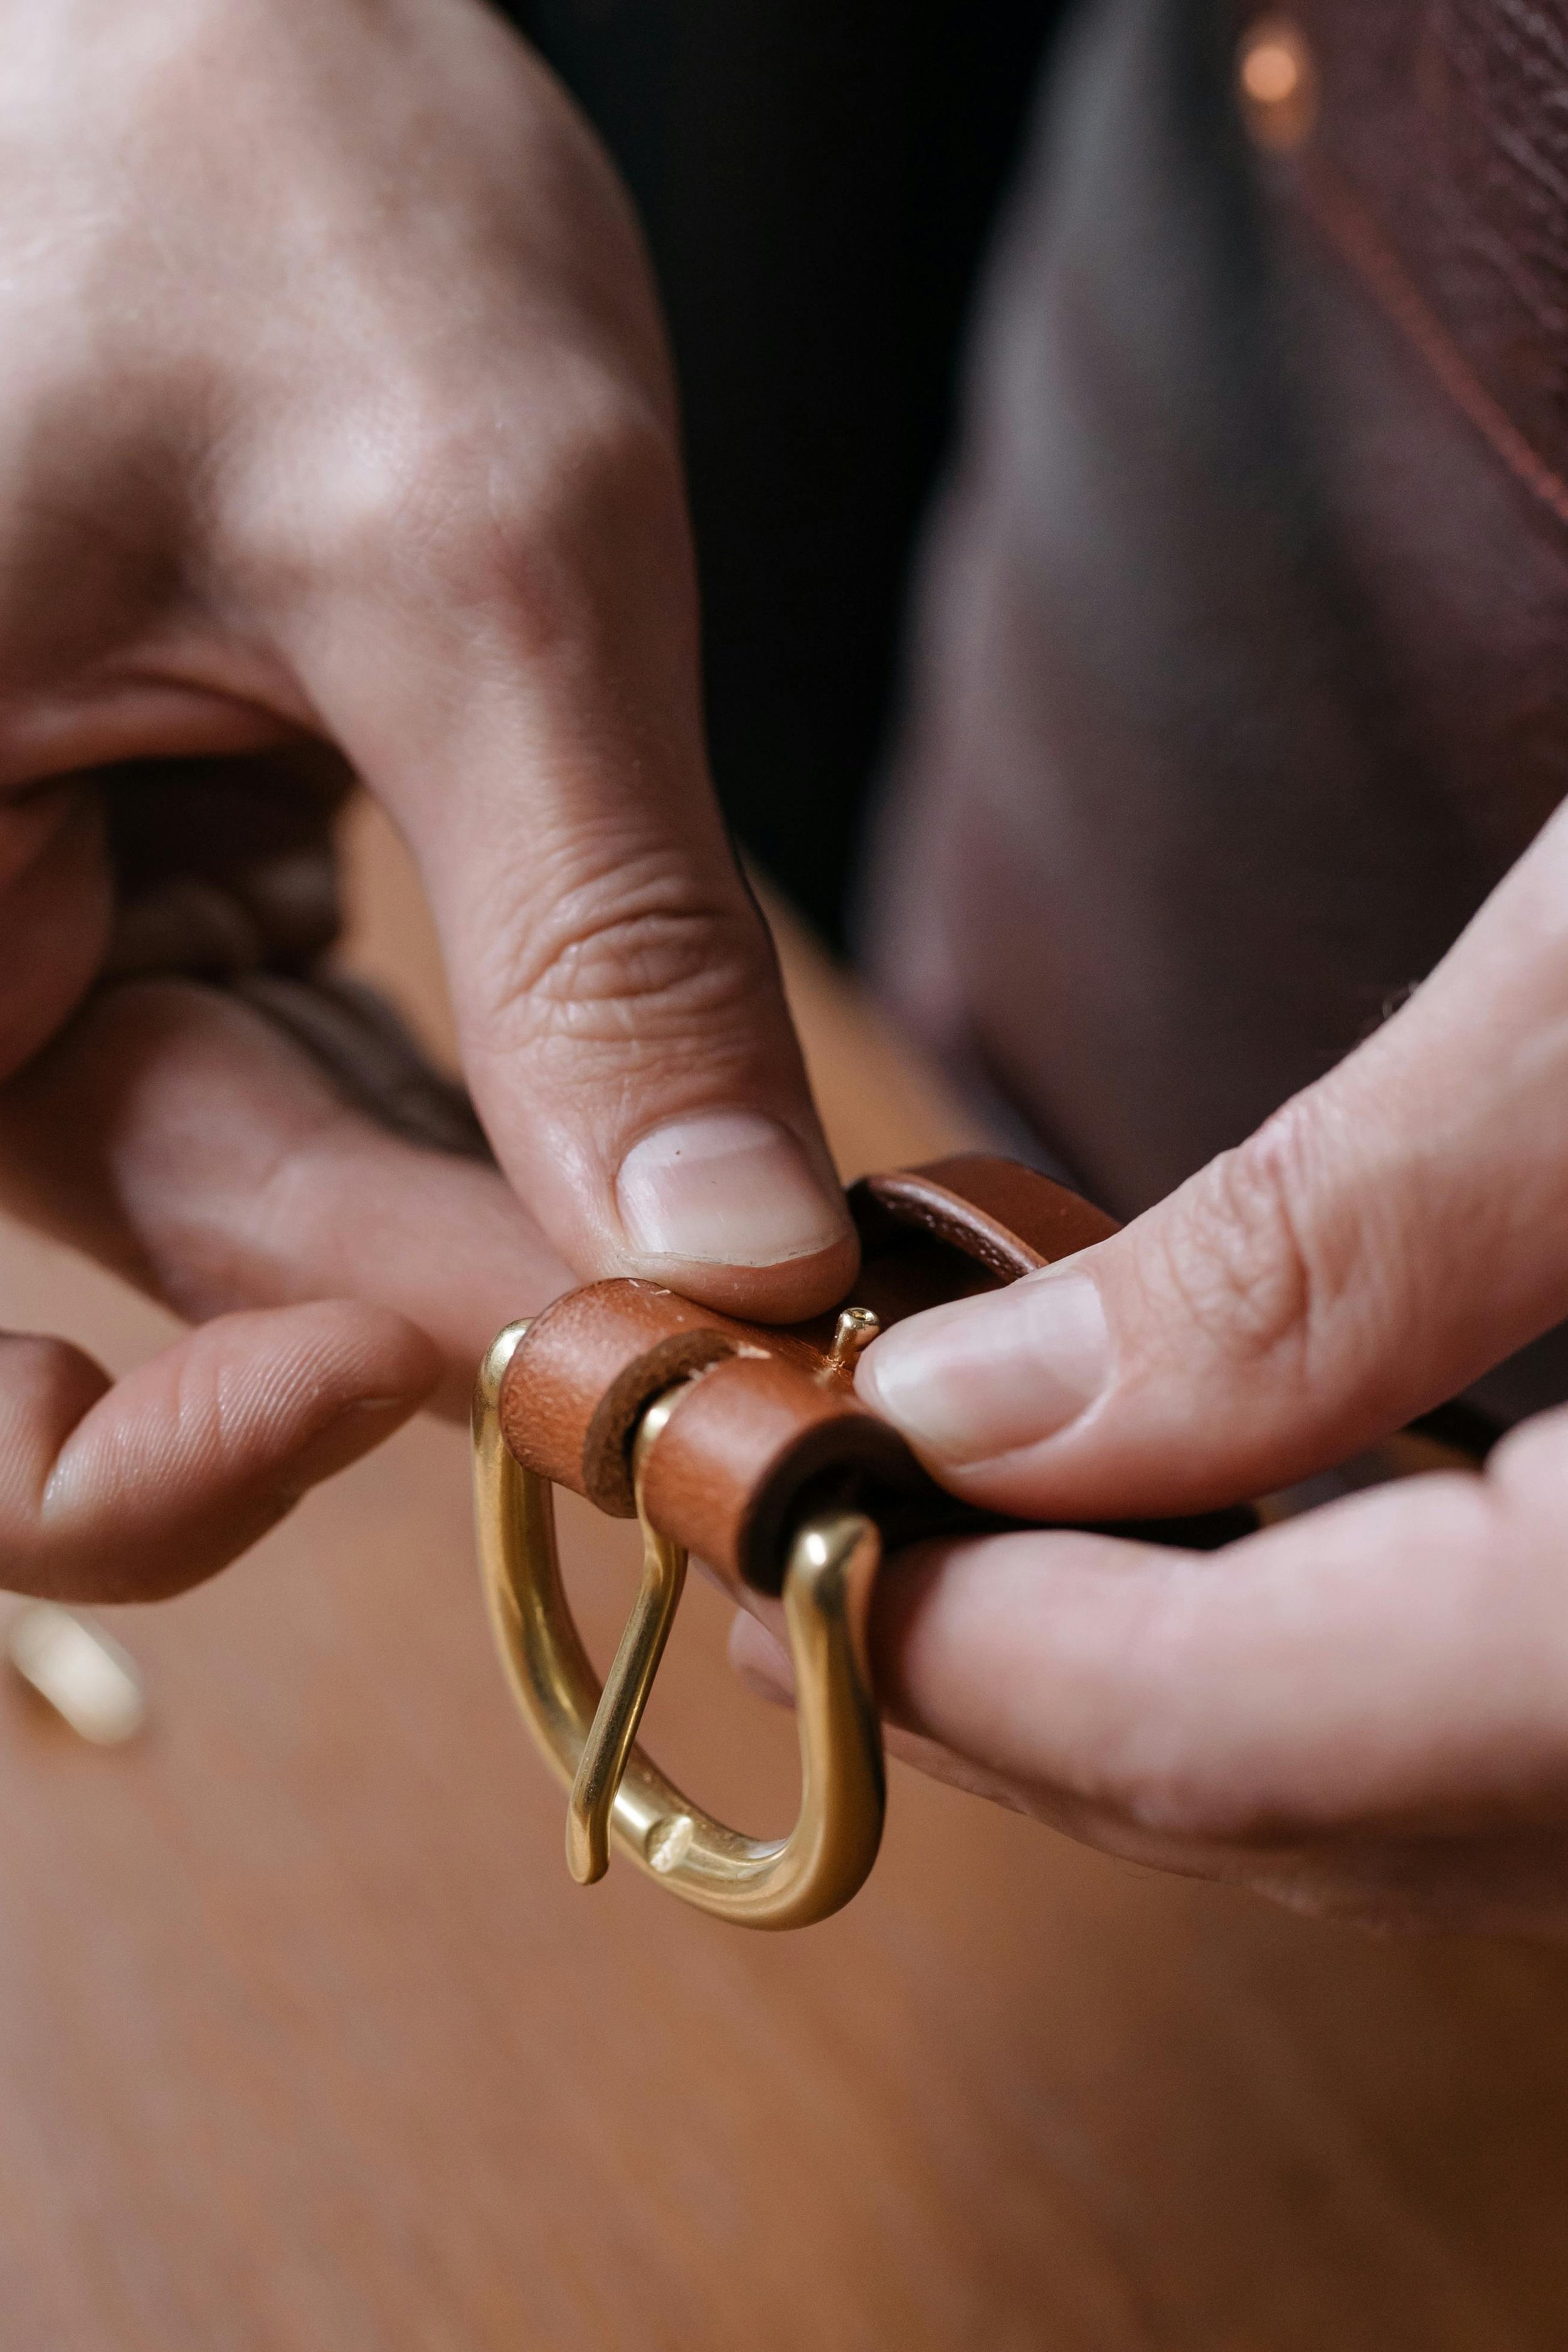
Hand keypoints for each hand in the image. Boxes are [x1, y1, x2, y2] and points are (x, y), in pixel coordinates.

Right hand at [0, 0, 851, 1601]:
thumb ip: (589, 935)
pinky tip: (621, 1129)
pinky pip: (304, 1065)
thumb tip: (717, 1254)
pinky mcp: (148, 873)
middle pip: (150, 1225)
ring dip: (484, 1205)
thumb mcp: (476, 553)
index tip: (394, 1385)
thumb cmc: (280, 163)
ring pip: (253, 1162)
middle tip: (690, 1314)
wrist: (240, 1)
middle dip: (426, 1283)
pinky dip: (473, 1107)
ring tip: (699, 1230)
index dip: (130, 1453)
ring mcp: (34, 905)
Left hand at [739, 796, 1567, 1934]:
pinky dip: (1307, 1631)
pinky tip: (1202, 1506)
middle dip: (1021, 1674)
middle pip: (1300, 1795)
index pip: (1236, 1731)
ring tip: (942, 1516)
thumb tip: (979, 1420)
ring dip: (1146, 1662)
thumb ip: (1310, 1263)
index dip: (953, 1644)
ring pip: (1393, 1782)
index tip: (753, 1518)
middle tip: (800, 1526)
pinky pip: (1490, 1714)